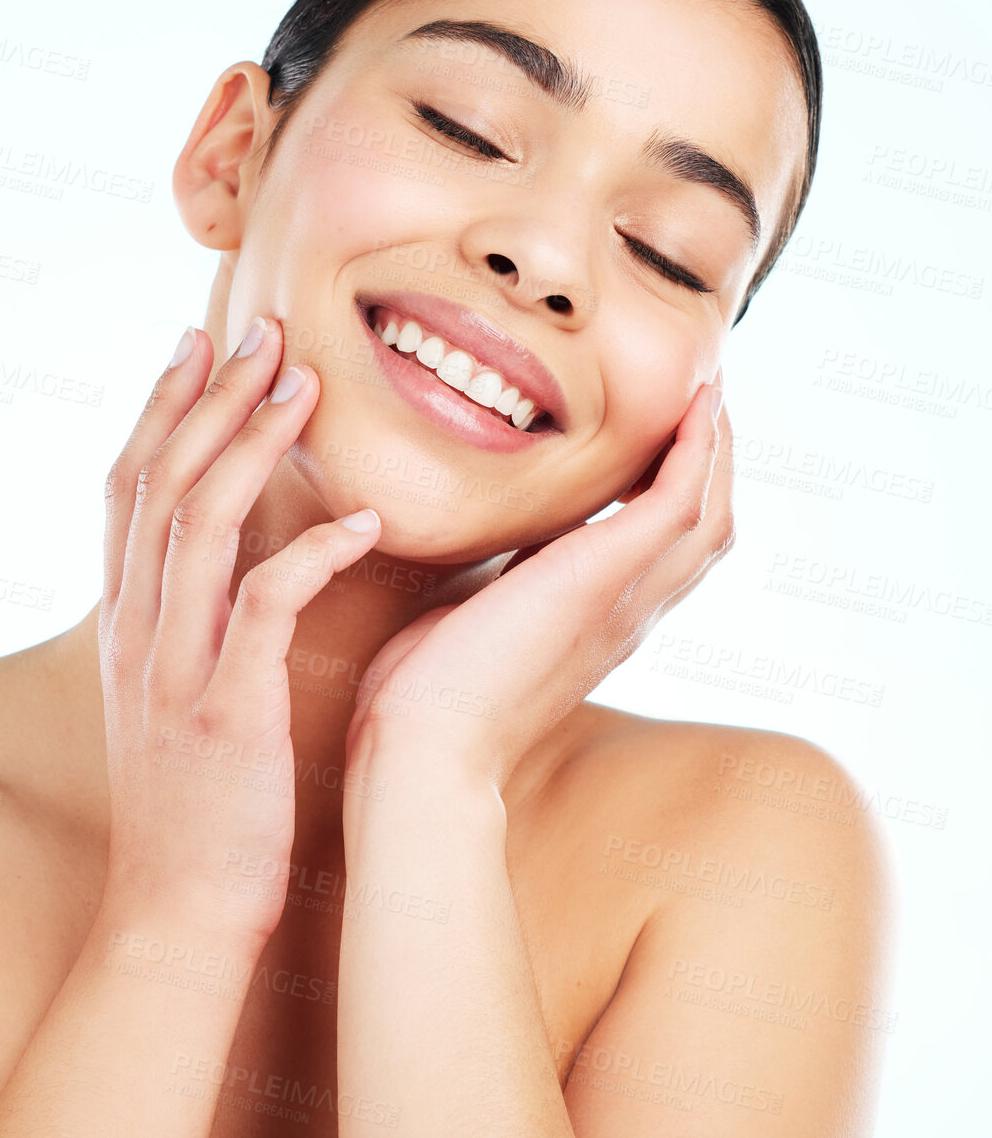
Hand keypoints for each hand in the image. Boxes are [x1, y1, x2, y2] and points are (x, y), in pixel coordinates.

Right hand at [98, 316, 383, 942]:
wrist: (175, 911)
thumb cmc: (193, 803)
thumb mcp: (169, 696)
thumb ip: (186, 622)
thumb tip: (222, 561)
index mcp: (126, 621)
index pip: (129, 487)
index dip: (160, 407)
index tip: (196, 342)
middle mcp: (139, 631)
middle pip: (161, 483)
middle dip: (209, 397)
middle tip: (259, 328)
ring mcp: (176, 670)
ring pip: (201, 526)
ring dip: (250, 446)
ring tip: (303, 384)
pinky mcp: (227, 714)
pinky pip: (265, 610)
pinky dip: (309, 555)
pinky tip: (362, 521)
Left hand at [344, 371, 732, 798]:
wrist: (424, 743)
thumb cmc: (426, 694)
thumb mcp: (472, 621)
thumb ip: (497, 587)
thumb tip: (484, 558)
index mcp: (598, 625)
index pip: (664, 555)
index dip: (677, 495)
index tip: (667, 439)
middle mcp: (628, 615)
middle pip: (706, 532)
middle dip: (712, 464)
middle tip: (705, 403)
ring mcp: (625, 599)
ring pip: (708, 514)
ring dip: (713, 449)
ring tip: (707, 394)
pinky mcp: (603, 577)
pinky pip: (678, 503)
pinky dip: (696, 451)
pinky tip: (695, 408)